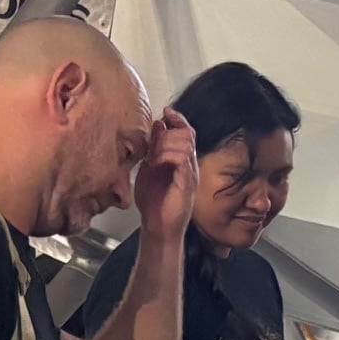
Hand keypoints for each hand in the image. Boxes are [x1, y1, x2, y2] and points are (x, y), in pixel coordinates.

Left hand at [132, 109, 197, 239]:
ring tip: (153, 157)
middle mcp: (189, 165)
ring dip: (166, 145)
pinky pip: (182, 160)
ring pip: (185, 144)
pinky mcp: (186, 184)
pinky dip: (167, 156)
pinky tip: (156, 163)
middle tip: (154, 144)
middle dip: (168, 133)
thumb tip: (158, 125)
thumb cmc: (154, 202)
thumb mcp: (149, 168)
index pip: (186, 132)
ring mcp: (189, 174)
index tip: (166, 112)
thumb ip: (153, 148)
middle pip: (186, 134)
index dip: (178, 119)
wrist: (157, 227)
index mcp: (181, 160)